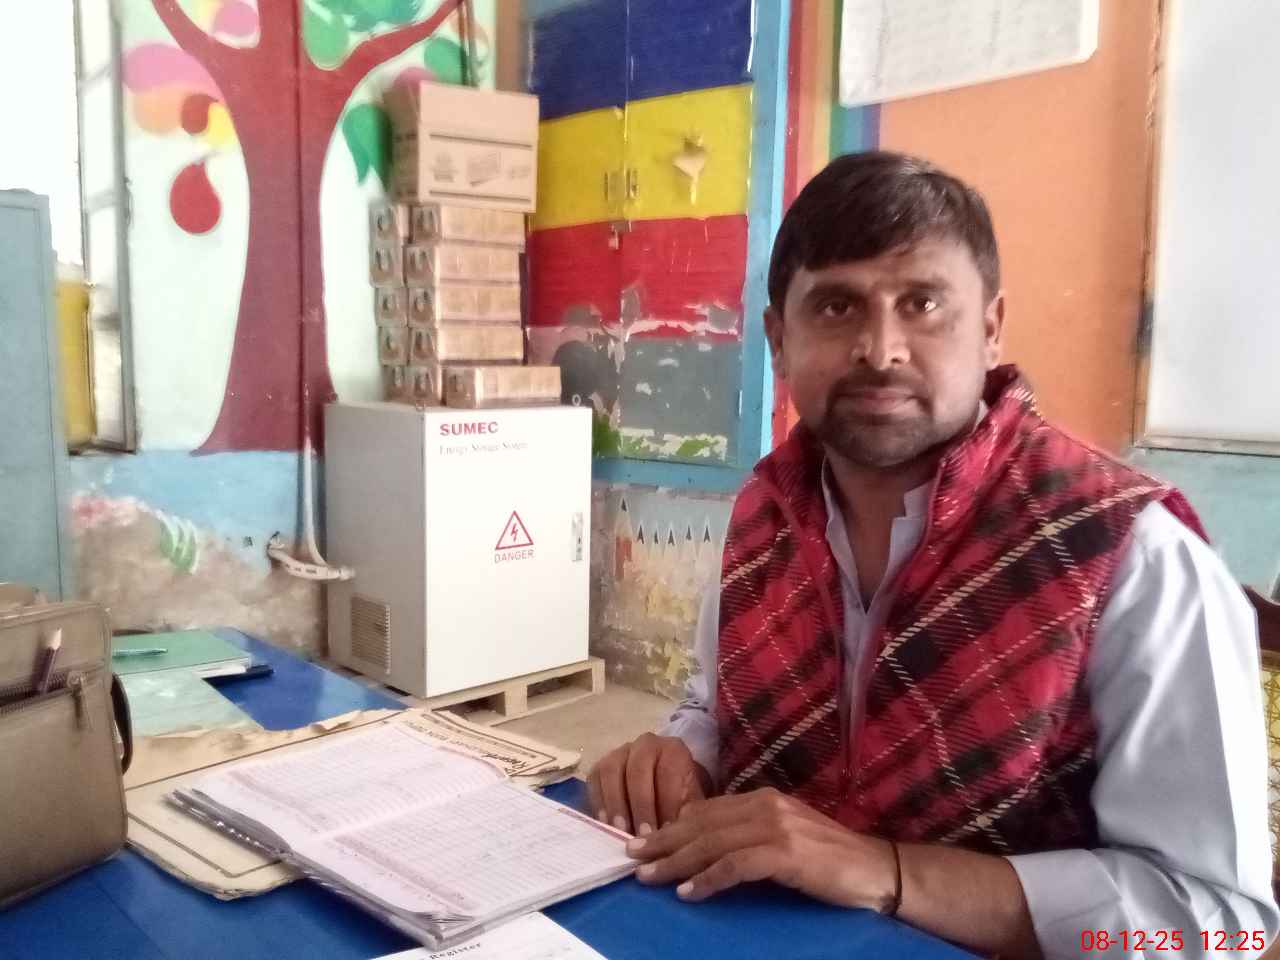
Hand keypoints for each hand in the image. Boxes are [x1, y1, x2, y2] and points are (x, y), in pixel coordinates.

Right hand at [587, 733, 710, 835]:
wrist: (663, 792)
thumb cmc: (681, 799)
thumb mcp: (690, 804)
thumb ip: (685, 816)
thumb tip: (675, 836)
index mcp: (673, 749)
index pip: (668, 772)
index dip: (667, 802)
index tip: (666, 830)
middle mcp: (645, 744)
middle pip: (638, 771)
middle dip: (641, 805)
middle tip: (644, 835)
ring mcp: (620, 753)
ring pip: (612, 772)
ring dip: (616, 804)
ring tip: (622, 831)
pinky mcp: (601, 766)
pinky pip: (595, 780)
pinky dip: (599, 803)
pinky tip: (606, 825)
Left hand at [625, 787, 896, 909]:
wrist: (876, 871)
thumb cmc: (829, 860)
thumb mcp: (784, 838)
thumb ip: (750, 835)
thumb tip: (705, 844)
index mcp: (763, 799)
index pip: (706, 809)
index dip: (672, 825)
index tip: (645, 841)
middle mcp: (766, 806)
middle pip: (702, 823)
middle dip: (664, 841)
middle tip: (632, 858)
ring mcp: (777, 827)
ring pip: (713, 842)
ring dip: (677, 861)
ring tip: (649, 877)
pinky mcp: (787, 853)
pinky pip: (736, 865)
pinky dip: (709, 879)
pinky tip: (689, 893)